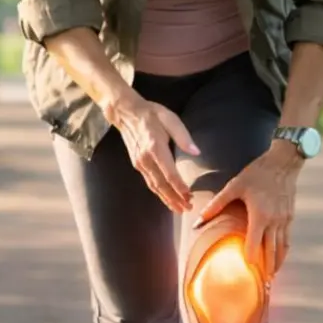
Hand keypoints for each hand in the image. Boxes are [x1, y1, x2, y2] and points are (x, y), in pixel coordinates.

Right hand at [108, 92, 199, 211]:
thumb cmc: (151, 114)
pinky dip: (159, 192)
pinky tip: (167, 198)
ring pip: (154, 186)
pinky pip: (150, 182)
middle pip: (161, 185)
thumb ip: (183, 136)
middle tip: (188, 209)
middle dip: (175, 199)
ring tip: (179, 208)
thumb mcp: (169, 118)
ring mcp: (140, 163)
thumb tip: (196, 152)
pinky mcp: (137, 164)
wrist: (126, 113)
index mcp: (155, 147)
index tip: (189, 196)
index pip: (169, 173)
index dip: (179, 187)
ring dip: (167, 199)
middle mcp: (146, 159)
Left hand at [197, 145, 302, 276]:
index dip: (251, 261)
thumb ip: (216, 204)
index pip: (255, 245)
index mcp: (260, 216)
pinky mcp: (290, 216)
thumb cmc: (257, 173)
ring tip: (272, 277)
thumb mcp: (235, 186)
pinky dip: (283, 251)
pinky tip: (280, 257)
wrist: (284, 162)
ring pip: (282, 248)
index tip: (247, 273)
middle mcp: (274, 221)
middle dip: (267, 269)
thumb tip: (197, 219)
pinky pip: (287, 239)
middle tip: (264, 286)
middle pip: (272, 252)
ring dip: (277, 263)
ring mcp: (285, 220)